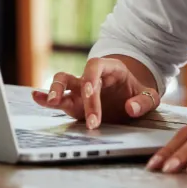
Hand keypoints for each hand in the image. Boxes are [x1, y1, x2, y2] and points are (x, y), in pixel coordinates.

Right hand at [30, 57, 159, 128]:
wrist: (133, 98)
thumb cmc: (139, 94)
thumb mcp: (150, 96)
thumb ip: (144, 101)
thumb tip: (130, 108)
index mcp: (110, 69)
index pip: (95, 66)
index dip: (89, 78)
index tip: (90, 95)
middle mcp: (91, 77)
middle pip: (77, 78)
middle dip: (79, 97)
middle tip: (90, 121)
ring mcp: (80, 90)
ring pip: (61, 83)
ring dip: (54, 91)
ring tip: (53, 102)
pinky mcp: (74, 104)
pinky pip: (58, 99)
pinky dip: (46, 98)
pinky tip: (36, 98)